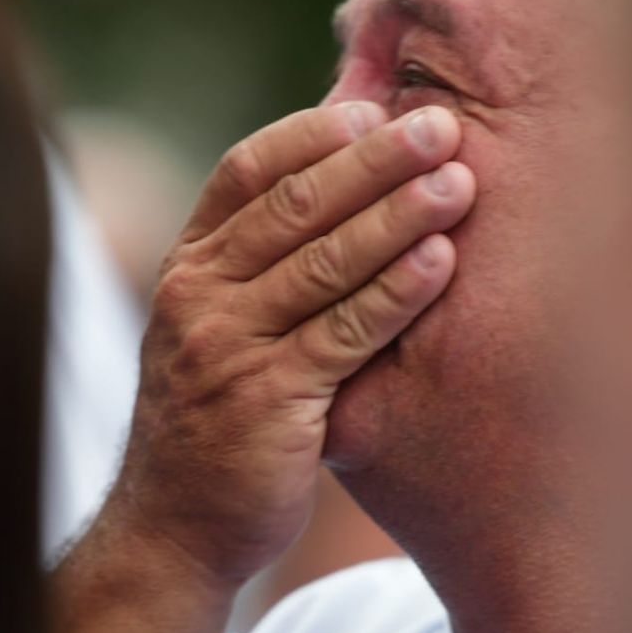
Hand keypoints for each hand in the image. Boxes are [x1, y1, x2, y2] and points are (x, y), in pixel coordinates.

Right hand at [109, 101, 474, 585]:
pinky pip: (344, 333)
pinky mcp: (267, 401)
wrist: (174, 523)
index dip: (313, 133)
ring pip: (323, 262)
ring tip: (458, 183)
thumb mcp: (214, 323)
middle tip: (441, 128)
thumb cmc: (216, 411)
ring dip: (397, 216)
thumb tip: (338, 178)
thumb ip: (260, 258)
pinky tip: (440, 261)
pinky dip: (396, 293)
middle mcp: (198, 295)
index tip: (376, 109)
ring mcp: (228, 347)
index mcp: (188, 265)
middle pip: (293, 206)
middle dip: (373, 161)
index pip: (245, 171)